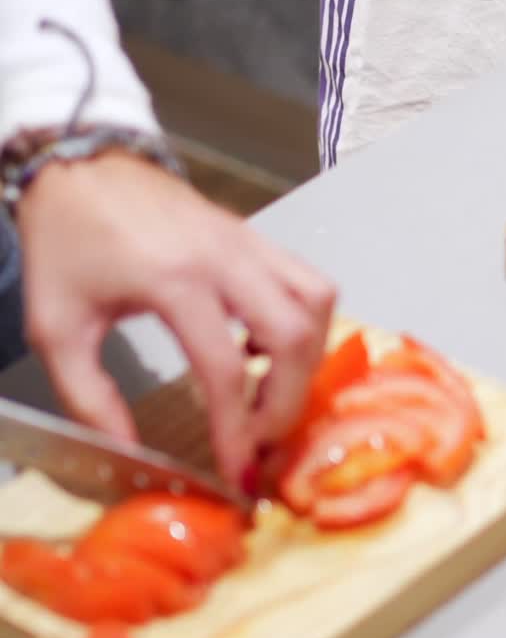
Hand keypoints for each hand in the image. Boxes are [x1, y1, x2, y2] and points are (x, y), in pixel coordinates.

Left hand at [15, 152, 335, 484]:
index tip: (237, 473)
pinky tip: (262, 345)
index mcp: (173, 279)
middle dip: (288, 402)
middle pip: (294, 335)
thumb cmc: (65, 241)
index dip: (238, 432)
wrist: (78, 163)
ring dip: (306, 357)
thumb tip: (130, 454)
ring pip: (317, 300)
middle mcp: (224, 255)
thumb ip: (89, 398)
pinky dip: (303, 319)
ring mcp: (246, 239)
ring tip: (269, 392)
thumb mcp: (55, 328)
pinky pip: (305, 277)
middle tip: (262, 440)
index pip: (226, 369)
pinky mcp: (251, 233)